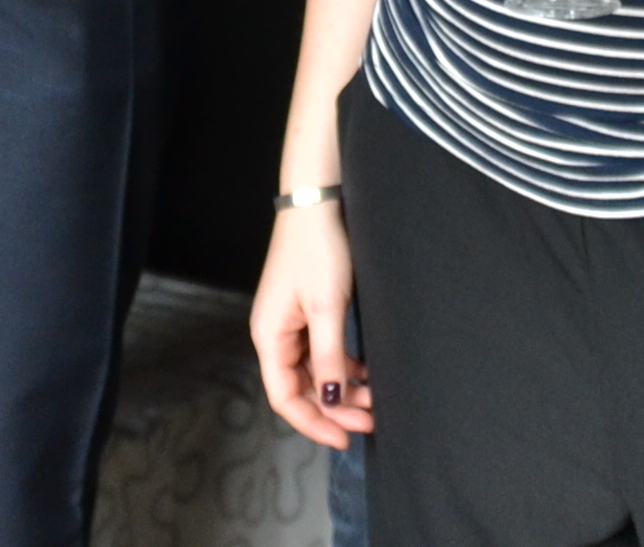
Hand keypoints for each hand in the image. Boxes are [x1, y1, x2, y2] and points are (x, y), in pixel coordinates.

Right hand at [247, 200, 371, 449]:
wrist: (317, 203)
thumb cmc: (317, 250)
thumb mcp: (327, 307)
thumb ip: (329, 357)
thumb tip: (331, 400)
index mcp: (269, 336)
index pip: (286, 397)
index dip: (314, 423)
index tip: (344, 439)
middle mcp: (275, 334)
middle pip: (302, 388)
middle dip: (335, 409)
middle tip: (370, 421)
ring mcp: (290, 323)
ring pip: (315, 371)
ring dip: (342, 388)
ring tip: (374, 400)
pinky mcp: (307, 312)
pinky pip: (321, 352)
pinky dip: (343, 366)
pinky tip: (365, 374)